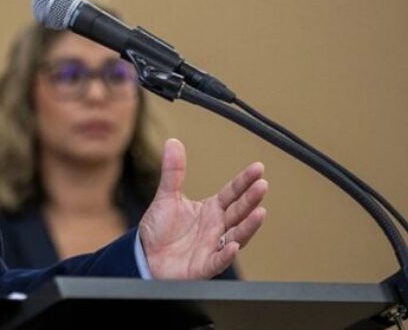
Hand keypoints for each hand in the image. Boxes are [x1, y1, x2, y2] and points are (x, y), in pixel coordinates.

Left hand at [139, 138, 267, 278]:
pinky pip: (218, 260)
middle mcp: (216, 228)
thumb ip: (172, 172)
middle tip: (262, 185)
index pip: (232, 193)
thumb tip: (173, 141)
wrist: (145, 256)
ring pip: (236, 236)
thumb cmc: (159, 229)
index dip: (244, 181)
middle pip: (238, 212)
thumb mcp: (166, 196)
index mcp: (211, 210)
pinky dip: (226, 254)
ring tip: (260, 212)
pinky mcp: (203, 266)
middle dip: (251, 199)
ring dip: (248, 226)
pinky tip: (233, 245)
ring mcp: (212, 247)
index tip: (258, 168)